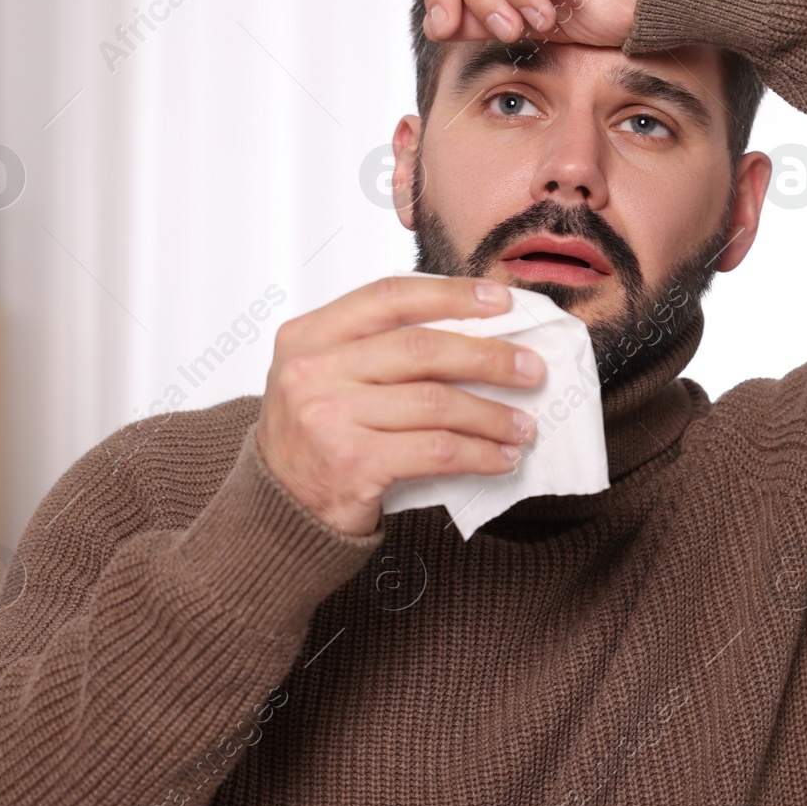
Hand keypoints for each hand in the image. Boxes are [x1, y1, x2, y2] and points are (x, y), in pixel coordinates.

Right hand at [255, 276, 544, 536]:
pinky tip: (501, 458)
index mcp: (308, 334)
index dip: (452, 294)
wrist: (275, 511)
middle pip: (422, 349)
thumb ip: (378, 349)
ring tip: (524, 425)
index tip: (501, 300)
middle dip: (489, 358)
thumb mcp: (326, 376)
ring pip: (437, 403)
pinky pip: (437, 451)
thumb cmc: (314, 438)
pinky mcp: (352, 463)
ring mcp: (328, 417)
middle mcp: (312, 370)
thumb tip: (476, 333)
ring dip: (492, 415)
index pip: (390, 297)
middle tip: (532, 370)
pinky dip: (480, 454)